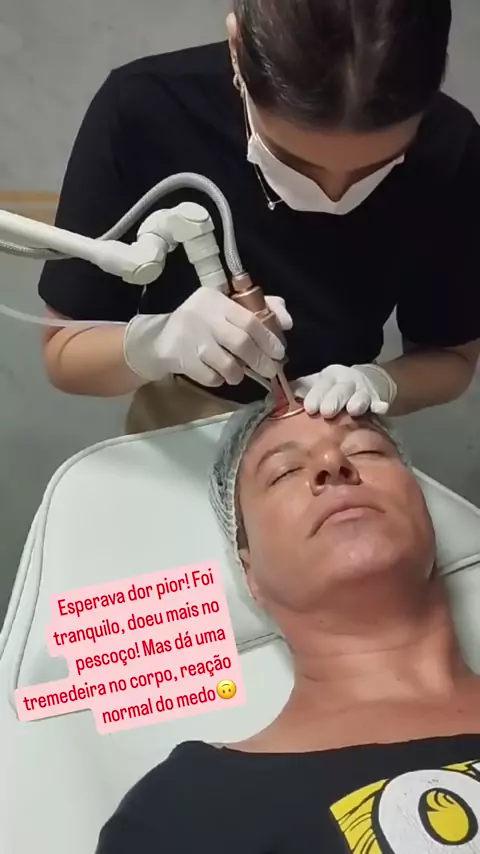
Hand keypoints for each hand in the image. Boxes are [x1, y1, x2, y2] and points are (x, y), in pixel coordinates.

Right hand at [123, 288, 292, 385]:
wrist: (157, 340)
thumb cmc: (200, 325)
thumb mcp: (224, 309)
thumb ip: (258, 309)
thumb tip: (287, 323)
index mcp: (215, 300)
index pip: (249, 319)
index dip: (268, 338)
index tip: (279, 352)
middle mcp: (202, 316)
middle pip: (241, 342)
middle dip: (260, 360)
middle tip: (270, 370)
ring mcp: (190, 339)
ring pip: (227, 364)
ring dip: (238, 373)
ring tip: (238, 374)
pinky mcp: (182, 359)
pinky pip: (211, 377)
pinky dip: (219, 380)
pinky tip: (216, 374)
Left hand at [292, 364, 396, 417]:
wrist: (368, 382)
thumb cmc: (333, 389)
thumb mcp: (318, 385)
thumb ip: (300, 390)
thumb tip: (277, 395)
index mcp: (330, 377)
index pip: (322, 384)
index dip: (316, 395)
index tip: (309, 408)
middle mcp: (347, 381)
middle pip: (341, 389)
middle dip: (334, 399)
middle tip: (327, 412)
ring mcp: (364, 390)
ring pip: (360, 395)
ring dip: (357, 401)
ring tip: (353, 409)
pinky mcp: (377, 399)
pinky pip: (379, 402)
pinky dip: (380, 405)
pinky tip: (381, 408)